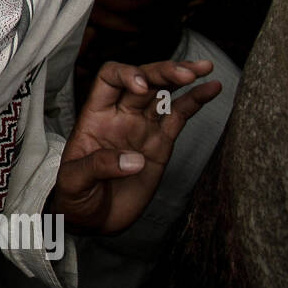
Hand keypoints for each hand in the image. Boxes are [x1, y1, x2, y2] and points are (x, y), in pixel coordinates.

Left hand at [49, 59, 222, 234]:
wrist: (91, 219)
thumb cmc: (75, 196)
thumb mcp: (74, 182)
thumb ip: (98, 167)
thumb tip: (133, 160)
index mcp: (95, 116)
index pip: (109, 79)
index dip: (126, 74)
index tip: (142, 87)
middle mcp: (120, 116)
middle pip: (143, 79)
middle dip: (163, 72)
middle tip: (186, 73)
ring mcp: (142, 128)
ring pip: (164, 93)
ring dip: (182, 77)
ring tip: (204, 68)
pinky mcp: (161, 145)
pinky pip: (180, 116)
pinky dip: (196, 100)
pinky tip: (213, 88)